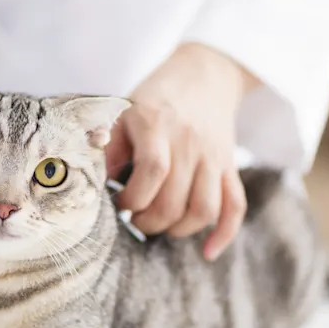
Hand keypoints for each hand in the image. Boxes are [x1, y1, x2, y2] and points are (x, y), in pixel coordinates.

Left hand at [105, 43, 258, 259]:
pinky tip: (207, 253)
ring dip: (178, 230)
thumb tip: (92, 184)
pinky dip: (224, 234)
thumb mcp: (124, 112)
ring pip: (204, 209)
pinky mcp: (229, 167)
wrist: (204, 74)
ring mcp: (214, 157)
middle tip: (134, 221)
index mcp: (158, 126)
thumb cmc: (154, 98)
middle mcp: (190, 143)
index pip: (152, 173)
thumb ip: (108, 147)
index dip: (132, 198)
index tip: (118, 204)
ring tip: (159, 226)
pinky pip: (236, 206)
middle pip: (175, 200)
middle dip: (148, 222)